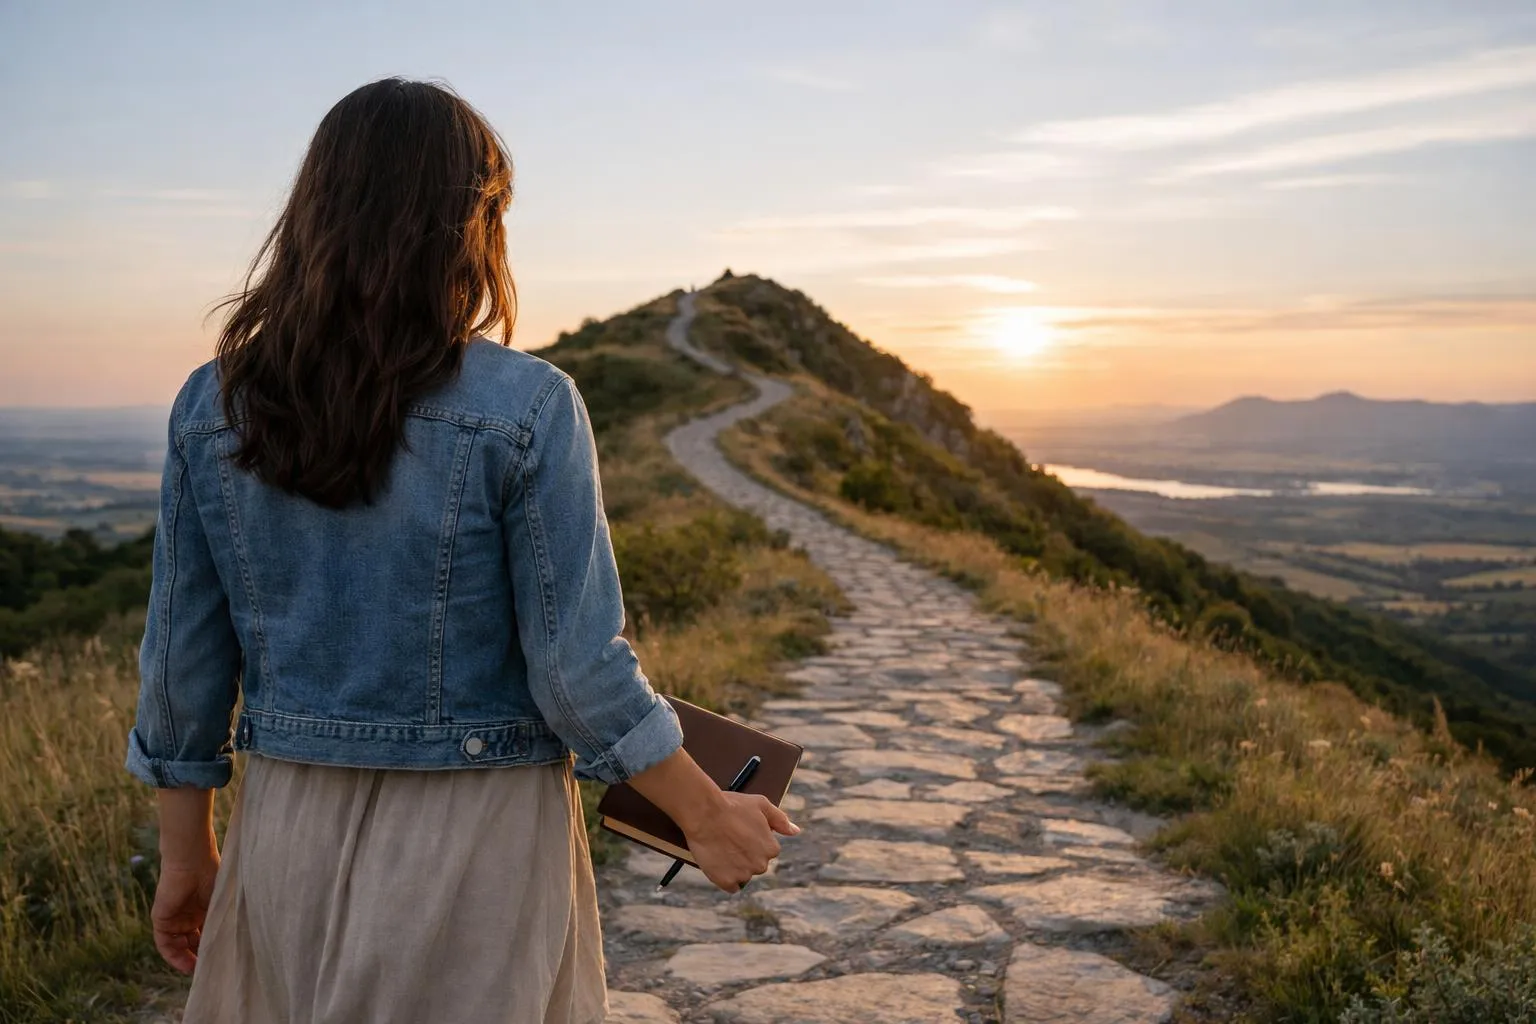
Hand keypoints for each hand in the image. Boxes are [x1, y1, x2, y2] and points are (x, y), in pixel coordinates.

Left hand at [151, 856, 219, 973]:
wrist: (192, 859)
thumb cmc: (213, 874)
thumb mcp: (222, 902)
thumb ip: (224, 921)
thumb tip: (233, 944)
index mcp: (204, 908)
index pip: (205, 933)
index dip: (211, 947)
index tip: (220, 960)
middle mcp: (188, 914)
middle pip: (192, 942)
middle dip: (199, 956)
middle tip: (209, 970)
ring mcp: (174, 917)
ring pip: (178, 944)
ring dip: (186, 959)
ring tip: (198, 971)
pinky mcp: (161, 918)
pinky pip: (164, 943)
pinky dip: (173, 955)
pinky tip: (185, 965)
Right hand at [683, 791, 799, 892]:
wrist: (704, 813)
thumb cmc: (732, 806)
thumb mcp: (761, 805)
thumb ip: (781, 820)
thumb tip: (795, 831)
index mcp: (771, 849)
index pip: (766, 851)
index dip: (753, 842)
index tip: (741, 833)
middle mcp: (760, 865)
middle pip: (755, 865)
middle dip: (745, 855)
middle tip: (730, 840)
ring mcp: (743, 874)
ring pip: (743, 875)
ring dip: (735, 867)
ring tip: (722, 849)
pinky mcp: (725, 881)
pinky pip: (730, 886)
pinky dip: (725, 878)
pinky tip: (719, 864)